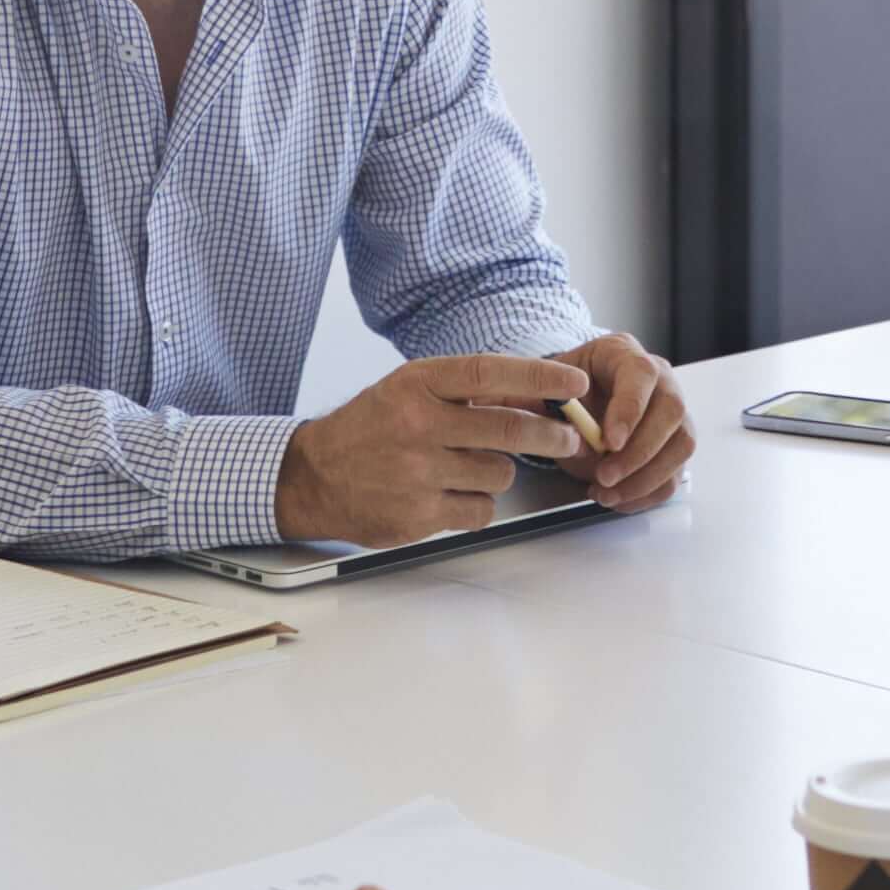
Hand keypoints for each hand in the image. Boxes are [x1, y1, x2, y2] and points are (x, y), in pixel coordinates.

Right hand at [278, 352, 593, 546]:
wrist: (313, 477)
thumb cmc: (369, 429)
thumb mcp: (407, 390)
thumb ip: (461, 391)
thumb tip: (531, 396)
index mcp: (416, 384)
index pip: (491, 374)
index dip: (541, 379)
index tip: (576, 385)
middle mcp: (417, 424)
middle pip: (509, 429)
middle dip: (552, 435)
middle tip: (569, 438)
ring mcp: (417, 473)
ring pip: (499, 474)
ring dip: (499, 472)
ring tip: (468, 467)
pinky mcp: (419, 515)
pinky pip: (480, 510)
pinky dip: (478, 504)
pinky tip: (451, 494)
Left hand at [553, 331, 694, 508]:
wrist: (571, 405)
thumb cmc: (564, 394)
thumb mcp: (550, 392)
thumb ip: (560, 411)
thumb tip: (579, 439)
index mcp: (624, 353)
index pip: (641, 375)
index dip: (629, 410)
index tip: (609, 443)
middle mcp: (659, 379)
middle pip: (672, 412)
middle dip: (638, 452)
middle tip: (604, 477)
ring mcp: (672, 413)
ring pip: (681, 446)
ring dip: (644, 479)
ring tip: (606, 493)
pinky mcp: (674, 445)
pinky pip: (675, 474)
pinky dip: (647, 494)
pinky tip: (617, 498)